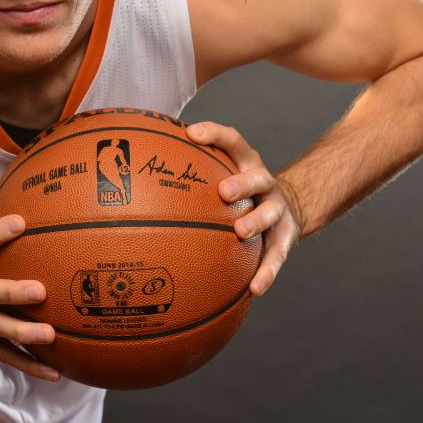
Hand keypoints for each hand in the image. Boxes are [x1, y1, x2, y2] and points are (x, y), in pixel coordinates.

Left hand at [186, 121, 303, 296]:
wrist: (286, 207)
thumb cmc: (238, 191)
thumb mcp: (221, 173)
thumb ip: (190, 170)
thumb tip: (136, 169)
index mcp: (245, 163)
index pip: (233, 141)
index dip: (214, 134)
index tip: (192, 134)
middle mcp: (264, 184)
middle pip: (258, 177)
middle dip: (242, 183)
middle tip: (224, 192)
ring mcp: (278, 209)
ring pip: (271, 213)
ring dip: (257, 221)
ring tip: (241, 232)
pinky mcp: (286, 237)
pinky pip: (276, 256)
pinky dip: (266, 272)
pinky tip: (253, 289)